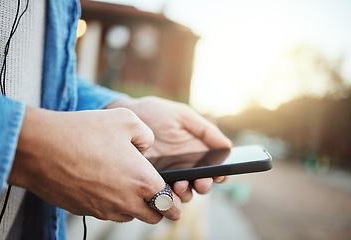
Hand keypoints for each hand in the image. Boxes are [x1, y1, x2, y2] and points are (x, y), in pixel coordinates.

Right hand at [8, 106, 182, 223]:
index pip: (169, 204)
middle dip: (159, 209)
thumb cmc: (84, 131)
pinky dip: (113, 204)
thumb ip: (146, 135)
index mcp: (142, 181)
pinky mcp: (84, 210)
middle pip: (152, 217)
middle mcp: (125, 201)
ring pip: (129, 216)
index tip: (177, 205)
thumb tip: (146, 148)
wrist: (41, 148)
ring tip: (128, 186)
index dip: (176, 205)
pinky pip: (107, 212)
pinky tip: (105, 184)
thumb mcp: (126, 120)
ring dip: (135, 206)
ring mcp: (103, 209)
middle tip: (156, 197)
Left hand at [106, 96, 231, 200]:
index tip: (219, 174)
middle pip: (201, 184)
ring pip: (184, 192)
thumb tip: (228, 146)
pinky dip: (167, 194)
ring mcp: (168, 174)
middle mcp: (185, 166)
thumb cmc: (156, 113)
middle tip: (201, 181)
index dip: (220, 175)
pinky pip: (163, 192)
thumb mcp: (182, 116)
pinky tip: (167, 188)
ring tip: (180, 184)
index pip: (213, 169)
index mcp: (196, 151)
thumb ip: (205, 129)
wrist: (127, 117)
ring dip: (186, 192)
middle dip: (204, 185)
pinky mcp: (151, 179)